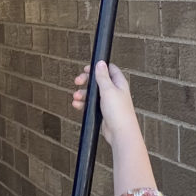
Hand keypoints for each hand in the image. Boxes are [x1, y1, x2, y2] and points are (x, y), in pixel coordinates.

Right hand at [71, 62, 155, 193]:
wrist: (120, 133)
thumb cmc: (118, 111)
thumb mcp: (108, 90)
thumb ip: (103, 76)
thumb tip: (100, 62)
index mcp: (119, 83)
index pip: (109, 69)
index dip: (97, 68)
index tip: (86, 69)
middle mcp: (114, 91)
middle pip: (98, 81)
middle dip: (86, 81)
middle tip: (77, 81)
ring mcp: (108, 102)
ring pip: (92, 94)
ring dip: (83, 94)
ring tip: (75, 97)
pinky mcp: (103, 111)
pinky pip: (91, 105)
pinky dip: (83, 104)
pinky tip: (77, 105)